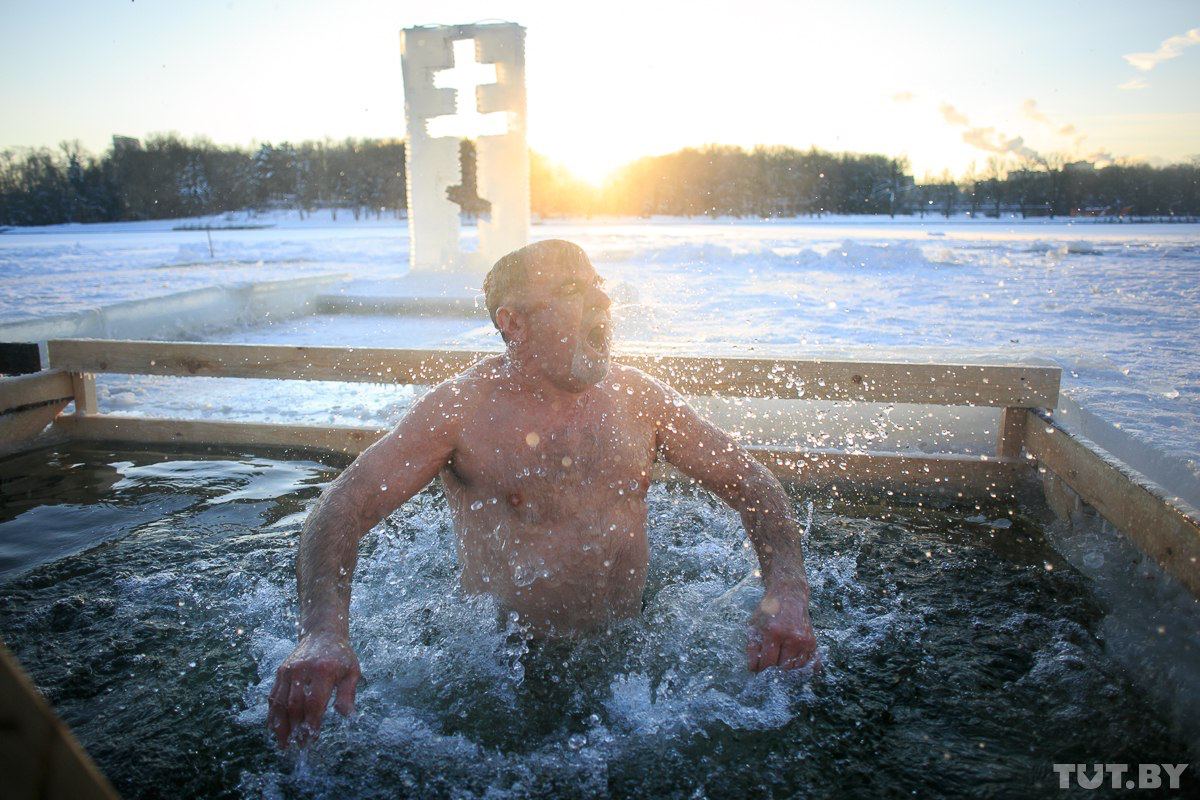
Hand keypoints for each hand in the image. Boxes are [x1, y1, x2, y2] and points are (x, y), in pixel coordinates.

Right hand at [267, 632, 360, 747]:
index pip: (314, 703)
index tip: (311, 738)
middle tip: (299, 745)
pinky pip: (273, 696)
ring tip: (284, 743)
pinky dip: (272, 714)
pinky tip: (274, 728)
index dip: (311, 723)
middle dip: (296, 729)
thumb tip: (347, 716)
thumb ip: (348, 694)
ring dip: (281, 726)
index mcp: (323, 671)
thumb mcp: (352, 672)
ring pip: (280, 703)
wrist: (322, 634)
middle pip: (295, 705)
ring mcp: (289, 671)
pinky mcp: (281, 672)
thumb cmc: (340, 656)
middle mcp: (302, 670)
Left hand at [746, 586, 818, 671]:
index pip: (767, 662)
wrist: (789, 595)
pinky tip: (792, 663)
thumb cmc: (768, 610)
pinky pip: (808, 663)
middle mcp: (790, 637)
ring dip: (785, 668)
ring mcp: (803, 640)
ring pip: (794, 668)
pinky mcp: (812, 641)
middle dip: (773, 670)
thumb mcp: (754, 624)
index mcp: (773, 632)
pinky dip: (800, 666)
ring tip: (778, 662)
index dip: (760, 669)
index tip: (757, 670)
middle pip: (781, 667)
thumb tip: (753, 669)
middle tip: (768, 666)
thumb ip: (752, 647)